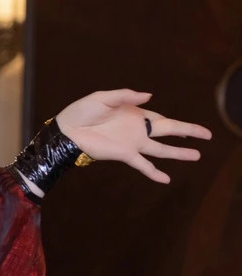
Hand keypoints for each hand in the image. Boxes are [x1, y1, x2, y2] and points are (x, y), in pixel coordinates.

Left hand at [54, 89, 211, 183]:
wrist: (67, 130)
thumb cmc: (82, 111)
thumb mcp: (104, 97)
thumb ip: (127, 95)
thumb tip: (150, 96)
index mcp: (134, 114)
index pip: (160, 118)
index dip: (174, 122)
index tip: (190, 128)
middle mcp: (137, 129)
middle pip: (169, 131)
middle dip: (189, 132)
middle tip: (208, 135)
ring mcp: (132, 143)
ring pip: (162, 149)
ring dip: (179, 153)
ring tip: (197, 156)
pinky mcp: (124, 154)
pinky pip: (143, 165)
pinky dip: (154, 173)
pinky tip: (167, 180)